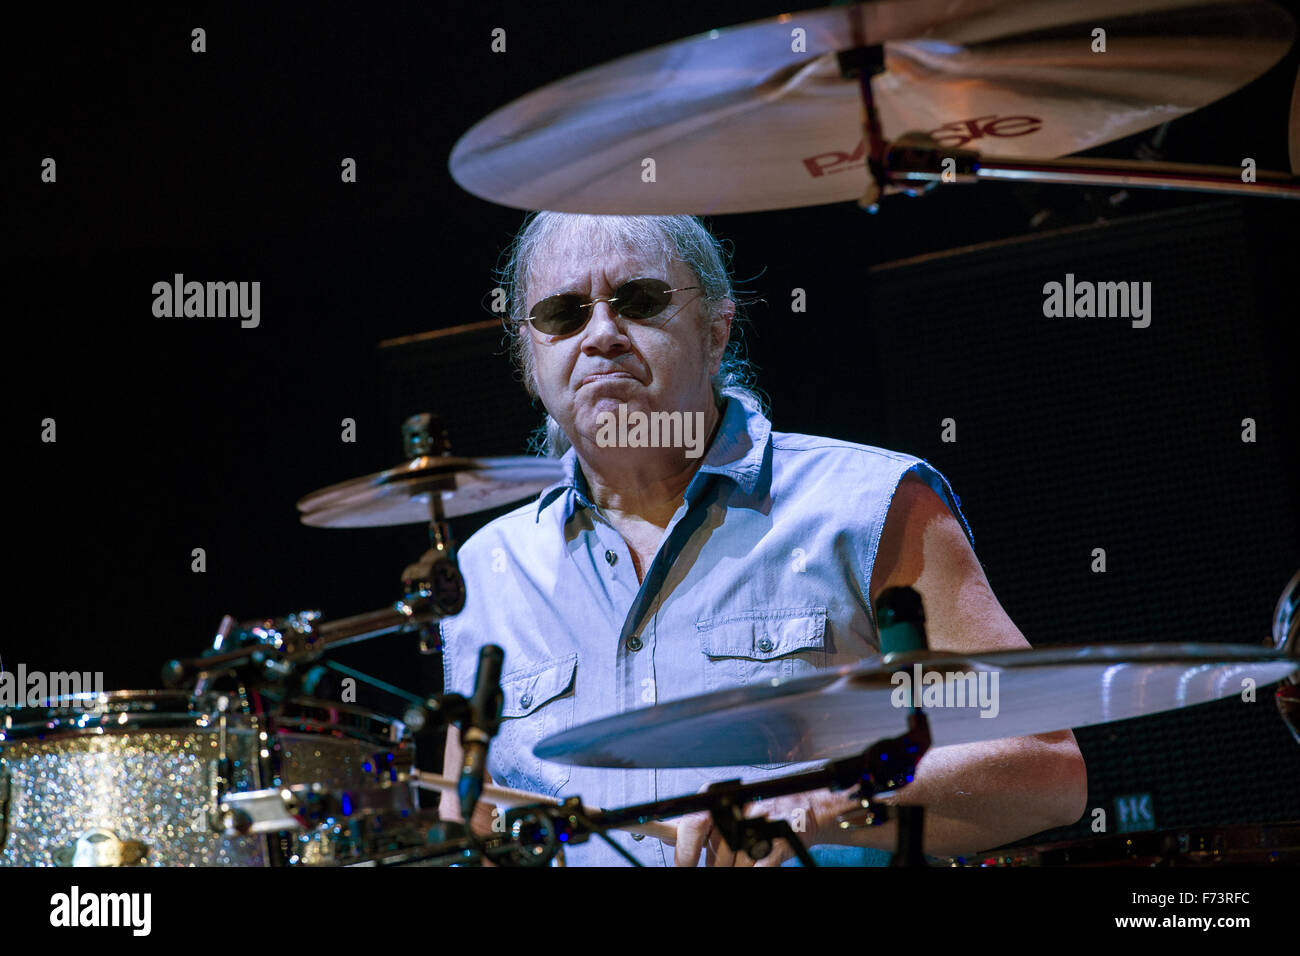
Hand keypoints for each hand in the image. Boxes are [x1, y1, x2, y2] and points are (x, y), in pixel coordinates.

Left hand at [672, 792, 823, 866]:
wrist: (802, 810)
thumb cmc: (758, 815)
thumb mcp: (726, 812)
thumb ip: (700, 825)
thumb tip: (667, 837)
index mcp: (721, 797)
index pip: (694, 824)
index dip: (685, 851)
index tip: (683, 866)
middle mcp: (740, 807)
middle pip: (717, 849)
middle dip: (715, 864)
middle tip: (717, 867)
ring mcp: (761, 822)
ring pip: (737, 862)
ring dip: (736, 867)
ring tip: (742, 859)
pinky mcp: (779, 840)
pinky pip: (759, 868)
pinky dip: (755, 868)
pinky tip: (755, 862)